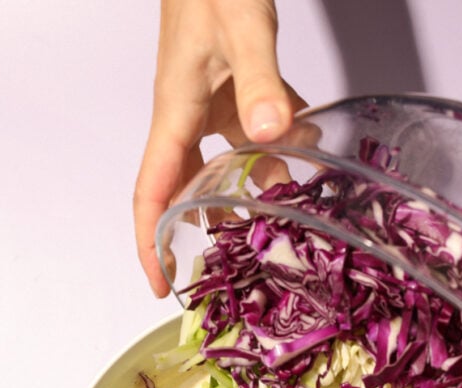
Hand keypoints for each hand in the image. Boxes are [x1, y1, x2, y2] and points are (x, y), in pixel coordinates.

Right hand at [134, 0, 302, 296]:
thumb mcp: (243, 29)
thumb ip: (261, 82)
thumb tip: (273, 137)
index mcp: (176, 114)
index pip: (154, 193)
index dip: (152, 243)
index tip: (162, 283)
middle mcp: (188, 118)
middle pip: (185, 190)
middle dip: (199, 232)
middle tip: (225, 271)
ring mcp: (212, 104)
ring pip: (227, 165)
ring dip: (252, 191)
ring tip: (279, 219)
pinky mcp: (235, 90)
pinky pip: (255, 131)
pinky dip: (280, 146)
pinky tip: (309, 148)